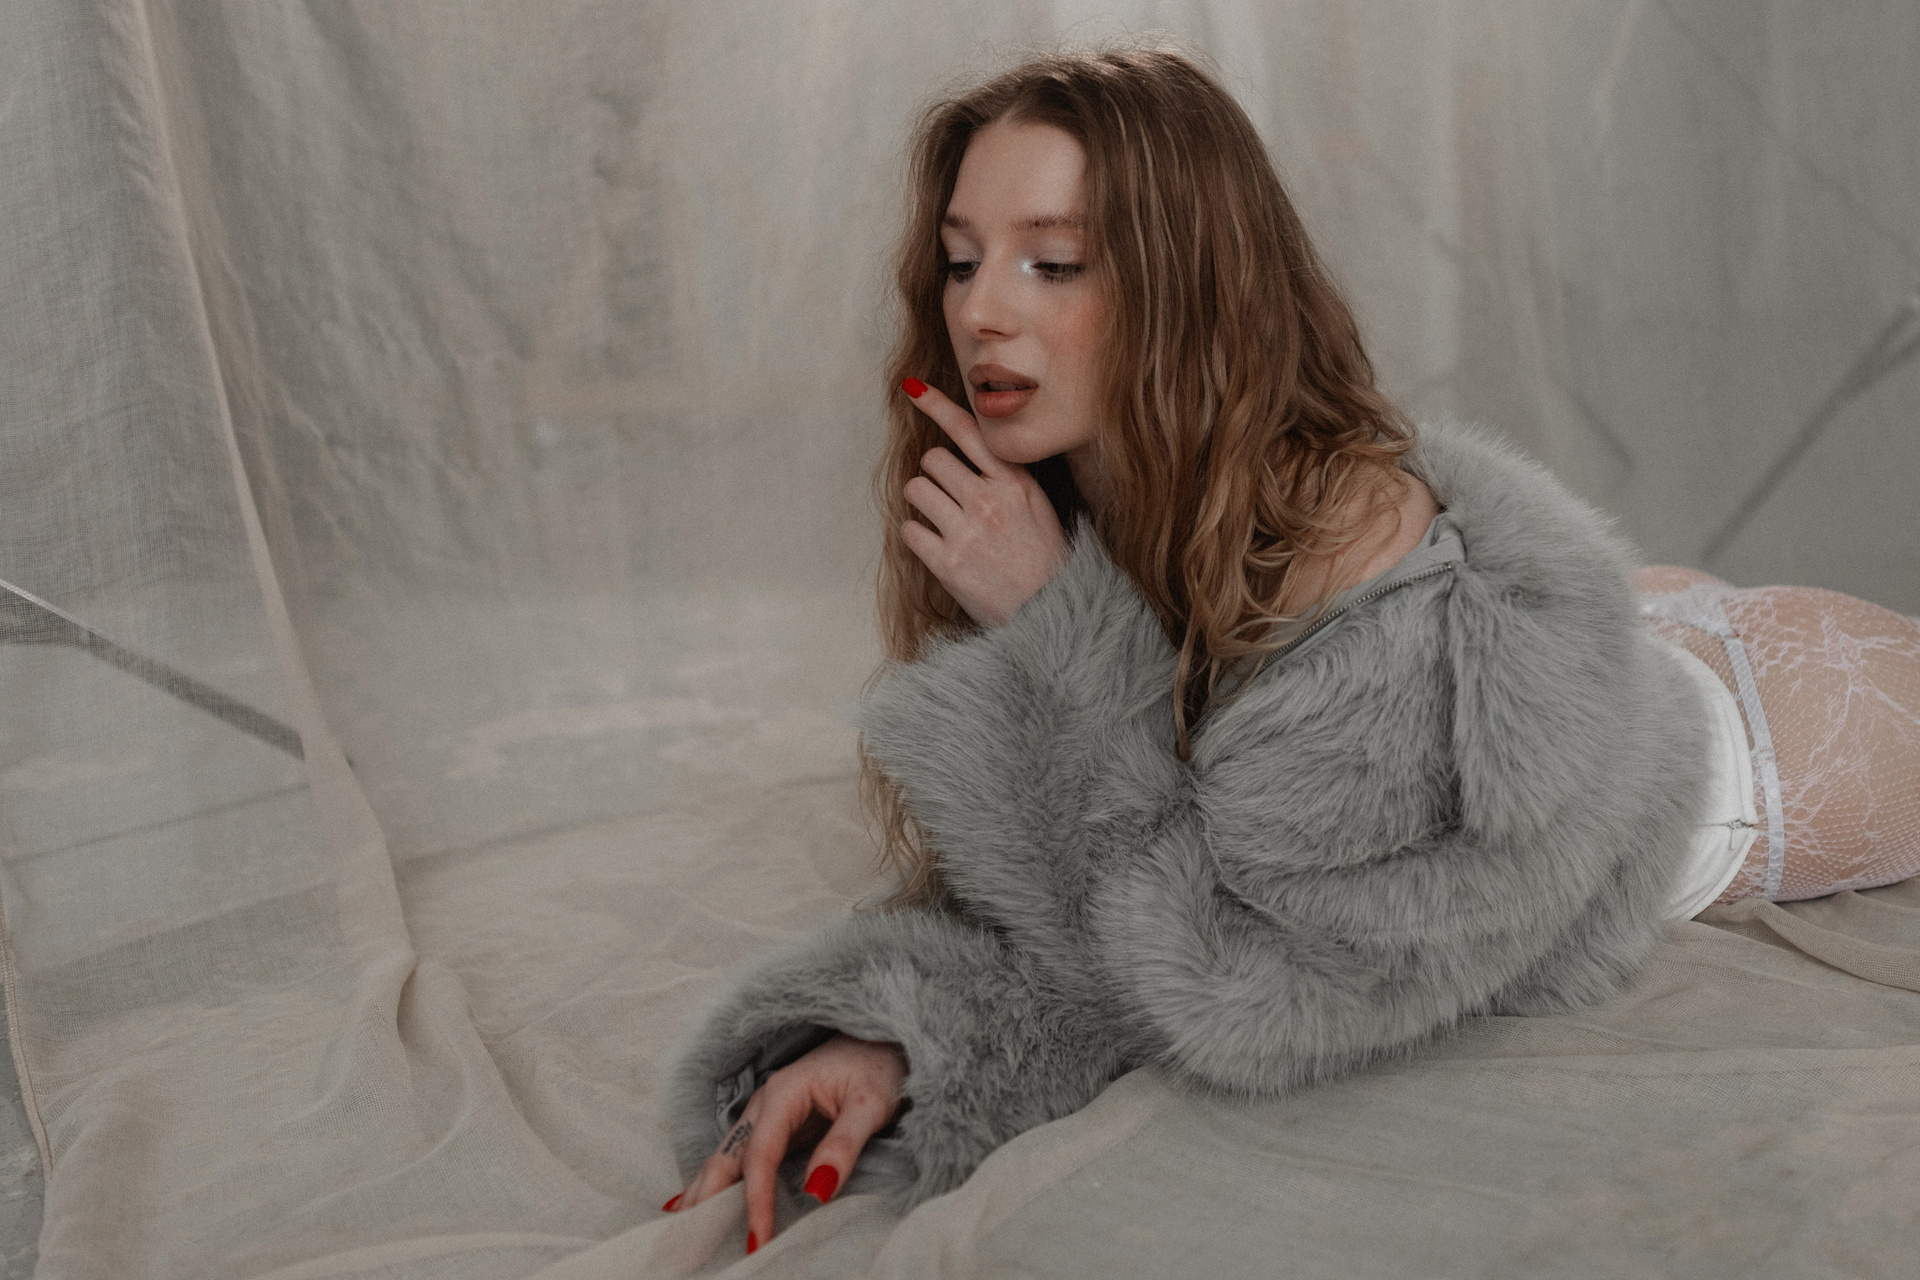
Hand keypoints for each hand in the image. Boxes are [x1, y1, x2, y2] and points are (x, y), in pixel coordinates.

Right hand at [666, 1033, 906, 1252]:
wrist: (881, 1039)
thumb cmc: (879, 1067)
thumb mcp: (870, 1103)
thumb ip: (843, 1144)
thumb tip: (816, 1192)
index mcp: (784, 1093)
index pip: (760, 1157)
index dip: (756, 1201)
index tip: (758, 1241)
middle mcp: (764, 1104)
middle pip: (726, 1157)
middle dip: (706, 1200)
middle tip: (689, 1243)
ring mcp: (765, 1115)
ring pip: (724, 1158)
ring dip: (703, 1193)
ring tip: (680, 1231)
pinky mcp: (774, 1126)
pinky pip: (739, 1159)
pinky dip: (716, 1184)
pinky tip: (692, 1203)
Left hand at [900, 379, 1069, 627]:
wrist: (1052, 615)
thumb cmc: (1045, 561)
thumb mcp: (1038, 507)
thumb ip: (1006, 478)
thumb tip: (972, 450)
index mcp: (1015, 483)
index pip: (970, 431)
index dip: (937, 405)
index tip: (912, 389)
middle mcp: (989, 501)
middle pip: (933, 460)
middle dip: (936, 476)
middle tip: (951, 498)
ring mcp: (966, 531)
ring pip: (916, 490)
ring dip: (923, 502)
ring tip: (943, 522)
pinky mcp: (947, 563)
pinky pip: (909, 531)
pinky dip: (917, 537)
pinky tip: (938, 548)